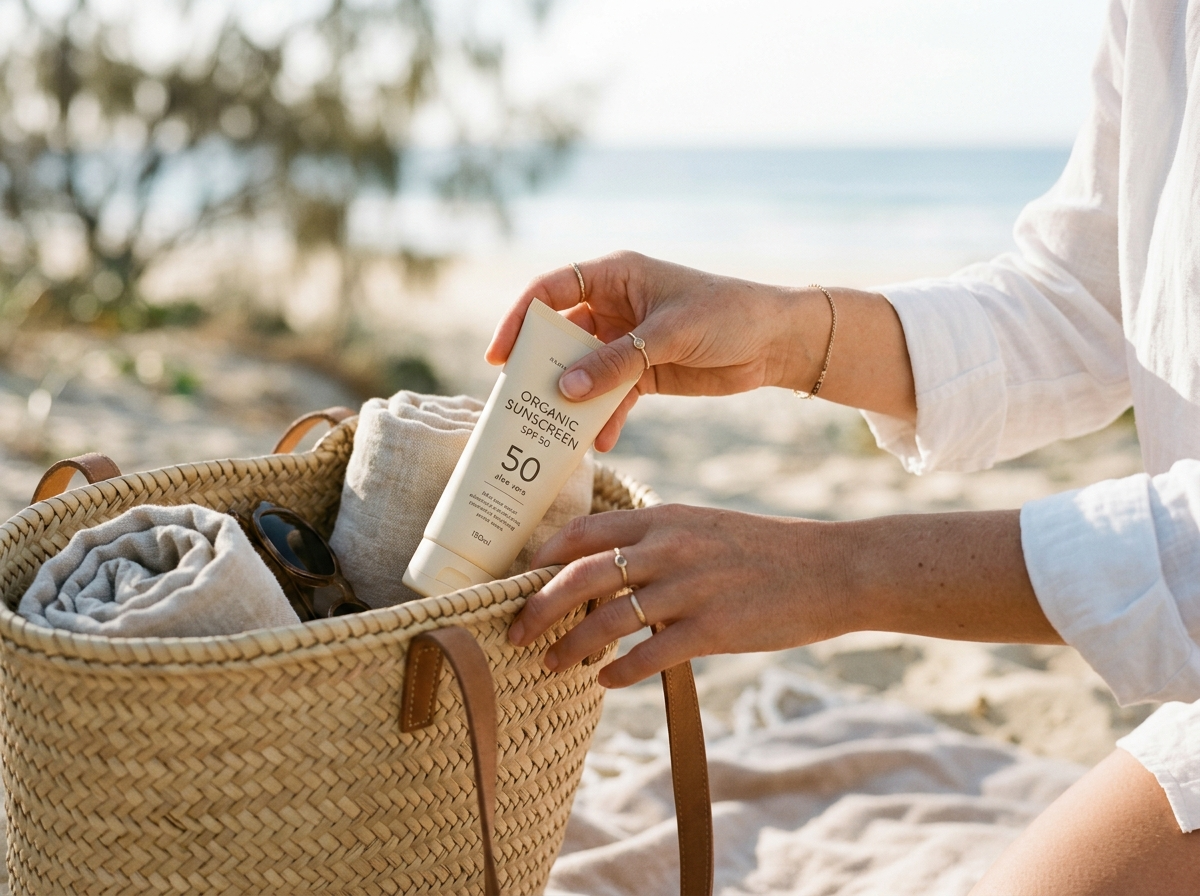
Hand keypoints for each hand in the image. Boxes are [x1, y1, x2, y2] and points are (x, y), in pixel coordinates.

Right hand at [486, 251, 828, 450]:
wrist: (776, 342)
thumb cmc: (727, 315)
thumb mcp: (669, 335)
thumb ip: (617, 362)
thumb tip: (564, 390)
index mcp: (614, 276)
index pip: (551, 289)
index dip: (520, 319)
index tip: (500, 356)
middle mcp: (613, 306)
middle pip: (560, 336)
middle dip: (541, 368)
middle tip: (519, 401)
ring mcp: (626, 342)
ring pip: (583, 371)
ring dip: (572, 400)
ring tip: (557, 430)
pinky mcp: (643, 373)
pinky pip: (610, 397)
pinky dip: (604, 418)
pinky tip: (600, 441)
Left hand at [506, 504, 849, 686]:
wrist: (832, 569)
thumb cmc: (766, 550)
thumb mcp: (706, 526)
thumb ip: (658, 538)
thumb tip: (609, 564)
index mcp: (665, 517)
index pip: (585, 531)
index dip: (546, 556)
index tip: (523, 577)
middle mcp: (670, 547)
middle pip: (581, 576)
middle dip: (538, 607)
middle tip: (515, 633)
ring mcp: (690, 588)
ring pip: (607, 620)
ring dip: (571, 647)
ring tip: (552, 665)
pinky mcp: (712, 629)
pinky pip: (648, 655)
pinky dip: (618, 671)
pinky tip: (606, 681)